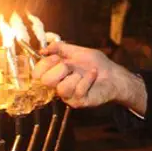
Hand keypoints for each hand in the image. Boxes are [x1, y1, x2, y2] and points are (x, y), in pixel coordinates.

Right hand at [32, 42, 146, 112]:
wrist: (113, 74)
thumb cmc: (96, 64)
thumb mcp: (77, 51)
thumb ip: (60, 48)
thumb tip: (43, 50)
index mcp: (56, 74)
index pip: (38, 73)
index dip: (45, 63)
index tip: (57, 57)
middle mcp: (59, 86)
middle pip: (46, 81)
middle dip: (59, 69)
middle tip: (70, 66)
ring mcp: (69, 96)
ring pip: (62, 88)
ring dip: (76, 76)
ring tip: (85, 72)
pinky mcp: (80, 102)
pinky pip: (78, 91)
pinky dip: (88, 79)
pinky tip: (93, 74)